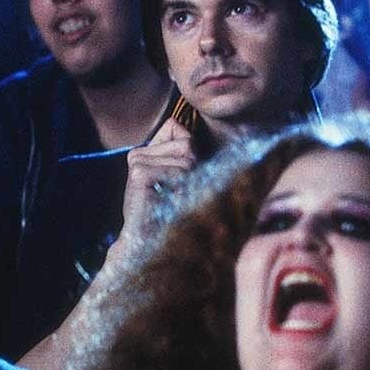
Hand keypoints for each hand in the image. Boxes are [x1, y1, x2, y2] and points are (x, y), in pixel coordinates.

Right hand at [117, 118, 194, 256]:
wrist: (151, 242)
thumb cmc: (174, 213)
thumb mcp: (186, 181)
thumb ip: (193, 157)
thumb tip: (233, 137)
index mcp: (147, 152)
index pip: (177, 128)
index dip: (191, 152)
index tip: (181, 180)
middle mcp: (138, 153)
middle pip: (187, 143)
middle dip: (193, 169)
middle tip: (178, 193)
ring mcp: (137, 162)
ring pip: (187, 158)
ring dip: (189, 182)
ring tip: (173, 199)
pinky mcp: (139, 174)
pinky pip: (180, 171)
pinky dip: (182, 189)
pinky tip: (169, 202)